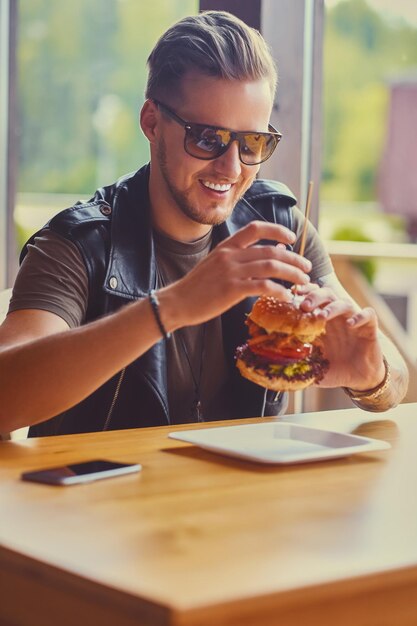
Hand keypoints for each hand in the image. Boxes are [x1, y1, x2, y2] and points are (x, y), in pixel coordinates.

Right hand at [161, 221, 311, 328]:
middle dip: (293, 258)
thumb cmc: (198, 286)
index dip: (277, 230)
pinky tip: (286, 295)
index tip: (291, 238)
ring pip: (271, 266)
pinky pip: (262, 286)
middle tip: (306, 267)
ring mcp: (231, 272)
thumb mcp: (216, 264)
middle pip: (270, 250)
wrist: (177, 302)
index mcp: (227, 246)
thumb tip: (268, 252)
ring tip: (303, 281)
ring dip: (292, 273)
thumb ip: (239, 257)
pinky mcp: (231, 290)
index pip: (256, 228)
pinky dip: (279, 290)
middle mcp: (230, 255)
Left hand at [296, 284, 385, 390]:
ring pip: (344, 302)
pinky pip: (368, 315)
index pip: (312, 298)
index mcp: (321, 321)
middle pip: (326, 294)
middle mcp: (336, 317)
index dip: (303, 293)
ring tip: (322, 316)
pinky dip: (360, 316)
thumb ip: (296, 364)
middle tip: (304, 306)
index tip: (291, 296)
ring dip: (332, 307)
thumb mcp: (312, 366)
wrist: (359, 379)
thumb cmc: (334, 369)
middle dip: (314, 297)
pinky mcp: (369, 328)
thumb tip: (274, 368)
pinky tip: (351, 324)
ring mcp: (353, 320)